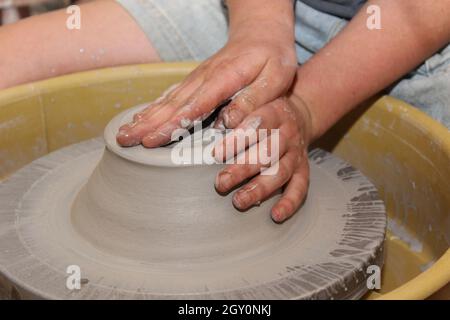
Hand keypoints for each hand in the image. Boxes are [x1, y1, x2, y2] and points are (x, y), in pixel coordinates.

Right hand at [116, 18, 296, 146]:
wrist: (261, 32)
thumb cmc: (273, 57)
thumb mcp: (276, 78)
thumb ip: (254, 99)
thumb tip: (229, 122)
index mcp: (225, 78)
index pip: (195, 105)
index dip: (173, 124)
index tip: (153, 139)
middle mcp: (205, 77)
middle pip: (173, 104)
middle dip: (147, 124)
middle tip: (124, 140)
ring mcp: (197, 77)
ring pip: (167, 100)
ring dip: (145, 117)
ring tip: (124, 133)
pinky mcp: (196, 80)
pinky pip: (171, 95)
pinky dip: (154, 107)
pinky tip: (141, 118)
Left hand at [213, 94, 313, 222]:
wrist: (299, 113)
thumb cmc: (265, 108)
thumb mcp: (254, 98)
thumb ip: (235, 108)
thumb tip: (212, 124)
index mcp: (274, 112)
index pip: (257, 124)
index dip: (237, 140)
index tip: (217, 153)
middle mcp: (287, 133)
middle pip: (266, 153)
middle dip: (242, 169)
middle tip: (221, 182)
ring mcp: (296, 153)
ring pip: (280, 172)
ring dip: (260, 189)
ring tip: (239, 201)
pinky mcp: (302, 169)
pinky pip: (300, 188)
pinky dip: (289, 203)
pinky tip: (275, 215)